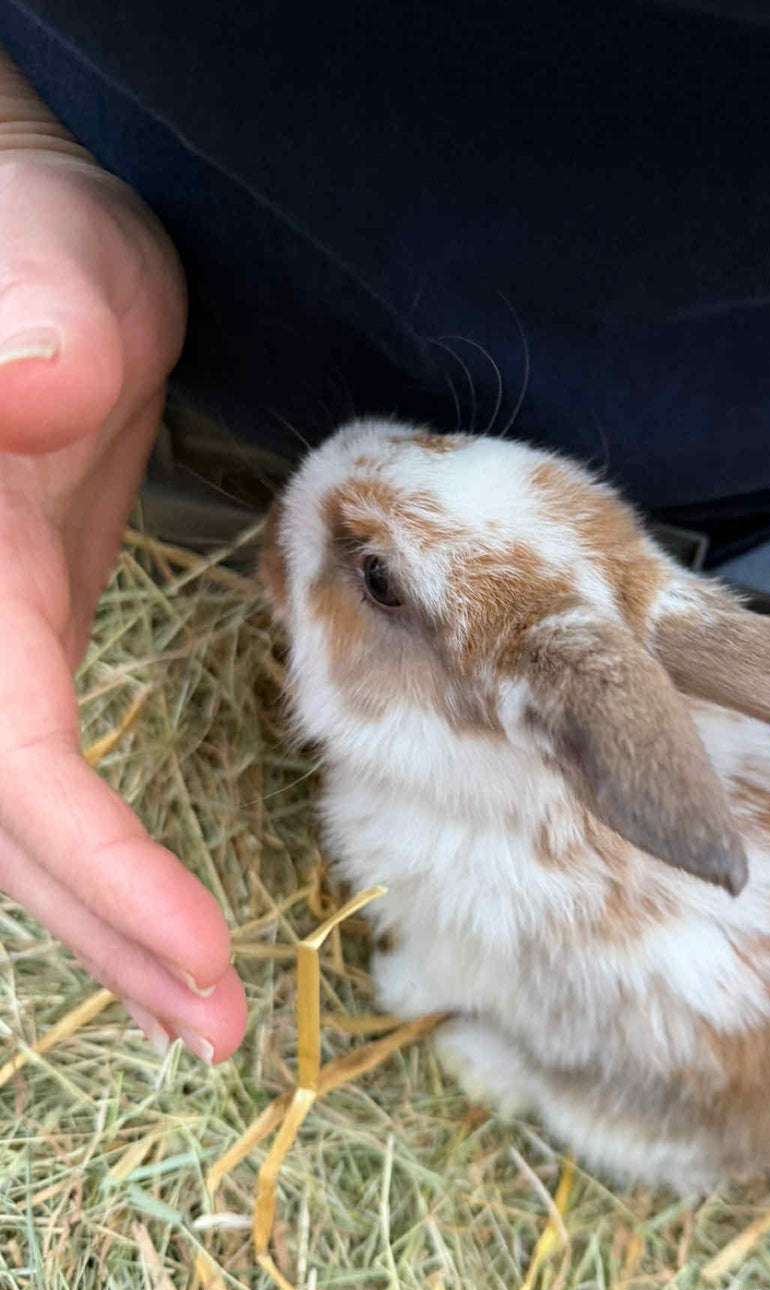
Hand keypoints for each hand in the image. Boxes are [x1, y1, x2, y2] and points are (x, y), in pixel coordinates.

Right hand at [0, 59, 245, 1061]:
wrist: (43, 266)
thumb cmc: (46, 247)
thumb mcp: (54, 263)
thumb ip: (33, 317)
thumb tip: (33, 385)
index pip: (6, 755)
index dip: (93, 863)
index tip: (200, 950)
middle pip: (0, 827)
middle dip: (106, 934)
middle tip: (217, 1030)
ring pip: (13, 828)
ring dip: (104, 929)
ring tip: (201, 1018)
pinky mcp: (18, 650)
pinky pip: (39, 788)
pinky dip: (97, 869)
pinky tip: (156, 927)